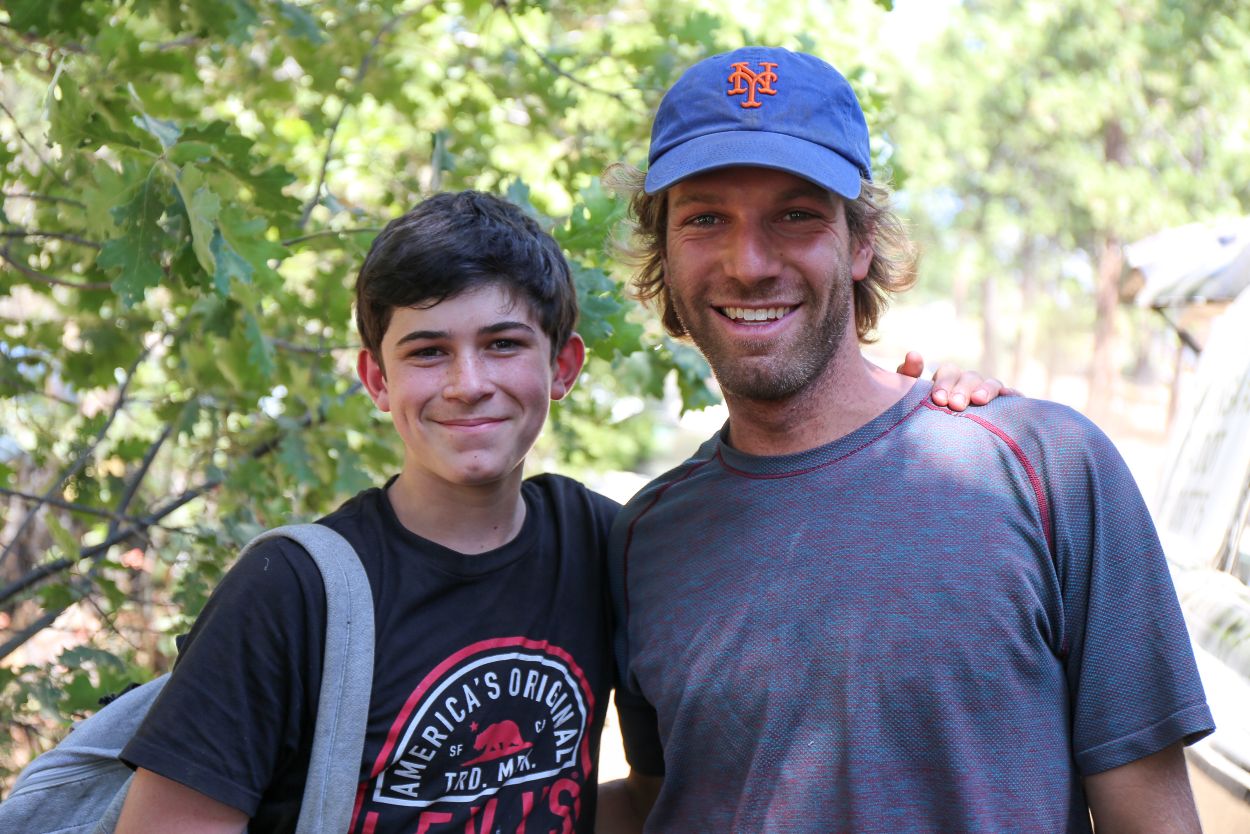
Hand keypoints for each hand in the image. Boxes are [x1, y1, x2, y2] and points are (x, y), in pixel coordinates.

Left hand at [896, 351, 1018, 411]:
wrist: (941, 442)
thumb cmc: (921, 414)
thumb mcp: (910, 396)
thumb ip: (907, 376)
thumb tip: (913, 354)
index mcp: (947, 379)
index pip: (948, 372)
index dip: (944, 382)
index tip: (938, 399)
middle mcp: (968, 383)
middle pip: (969, 377)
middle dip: (962, 389)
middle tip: (955, 405)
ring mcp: (987, 392)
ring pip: (991, 383)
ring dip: (986, 389)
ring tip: (979, 400)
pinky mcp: (1004, 405)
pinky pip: (1012, 396)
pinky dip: (1013, 394)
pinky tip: (1011, 397)